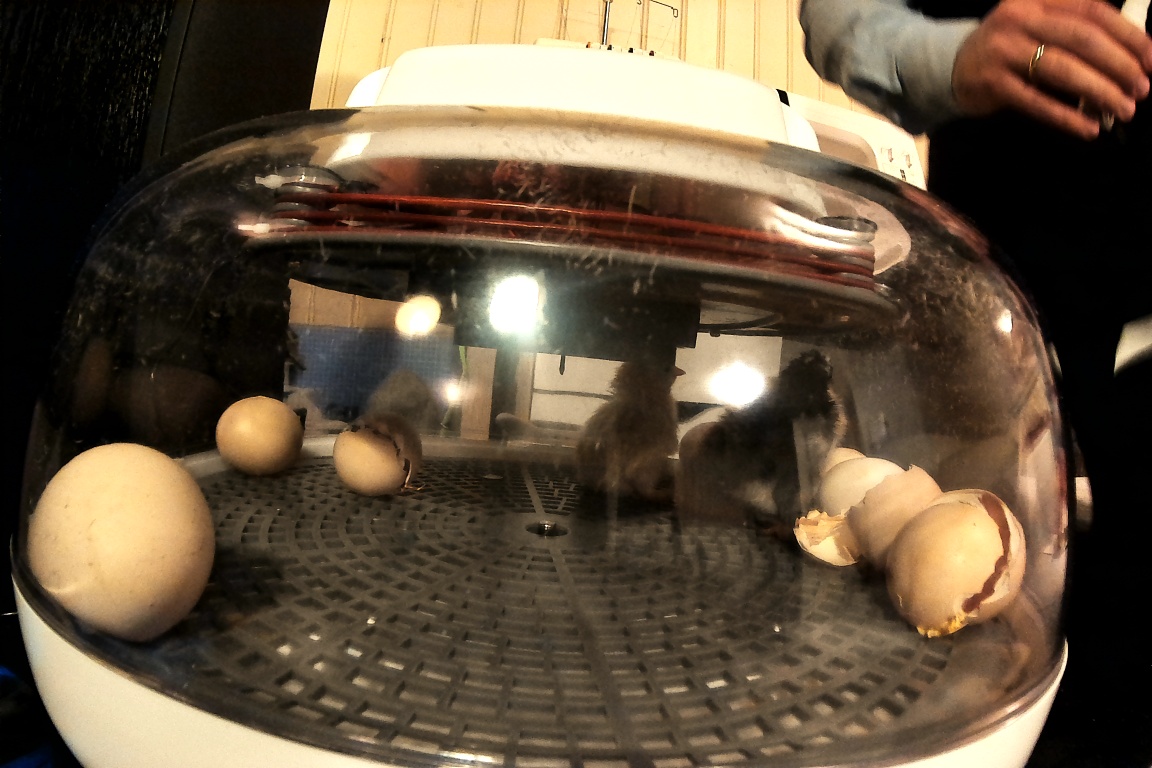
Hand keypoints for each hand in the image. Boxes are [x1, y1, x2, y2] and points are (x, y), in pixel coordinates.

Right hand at [952, 0, 1151, 138]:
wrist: (950, 66)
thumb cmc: (1007, 47)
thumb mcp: (1036, 23)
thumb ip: (1073, 29)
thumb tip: (1129, 57)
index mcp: (1038, 0)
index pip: (1092, 11)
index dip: (1126, 35)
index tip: (1150, 58)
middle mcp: (1020, 19)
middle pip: (1081, 39)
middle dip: (1119, 65)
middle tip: (1143, 88)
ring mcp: (1003, 52)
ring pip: (1061, 70)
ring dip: (1099, 91)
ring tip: (1125, 109)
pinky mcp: (992, 85)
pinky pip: (1036, 102)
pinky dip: (1066, 117)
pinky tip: (1088, 129)